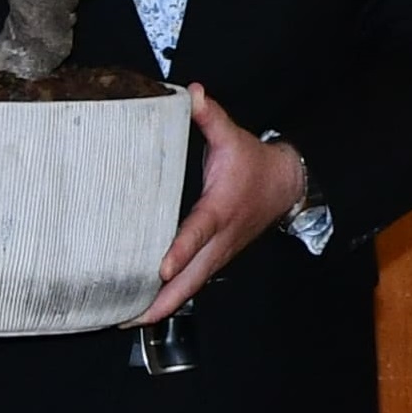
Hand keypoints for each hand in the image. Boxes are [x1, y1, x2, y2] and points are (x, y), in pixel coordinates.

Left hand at [130, 85, 307, 324]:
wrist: (286, 187)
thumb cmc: (254, 164)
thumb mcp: (234, 136)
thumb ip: (210, 117)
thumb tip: (192, 93)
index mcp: (220, 210)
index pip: (197, 233)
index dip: (179, 251)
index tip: (160, 268)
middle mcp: (219, 240)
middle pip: (191, 280)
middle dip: (161, 301)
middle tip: (126, 316)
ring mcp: (218, 255)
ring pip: (190, 289)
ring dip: (161, 306)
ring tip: (125, 319)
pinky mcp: (214, 259)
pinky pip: (191, 285)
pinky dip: (169, 299)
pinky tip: (144, 307)